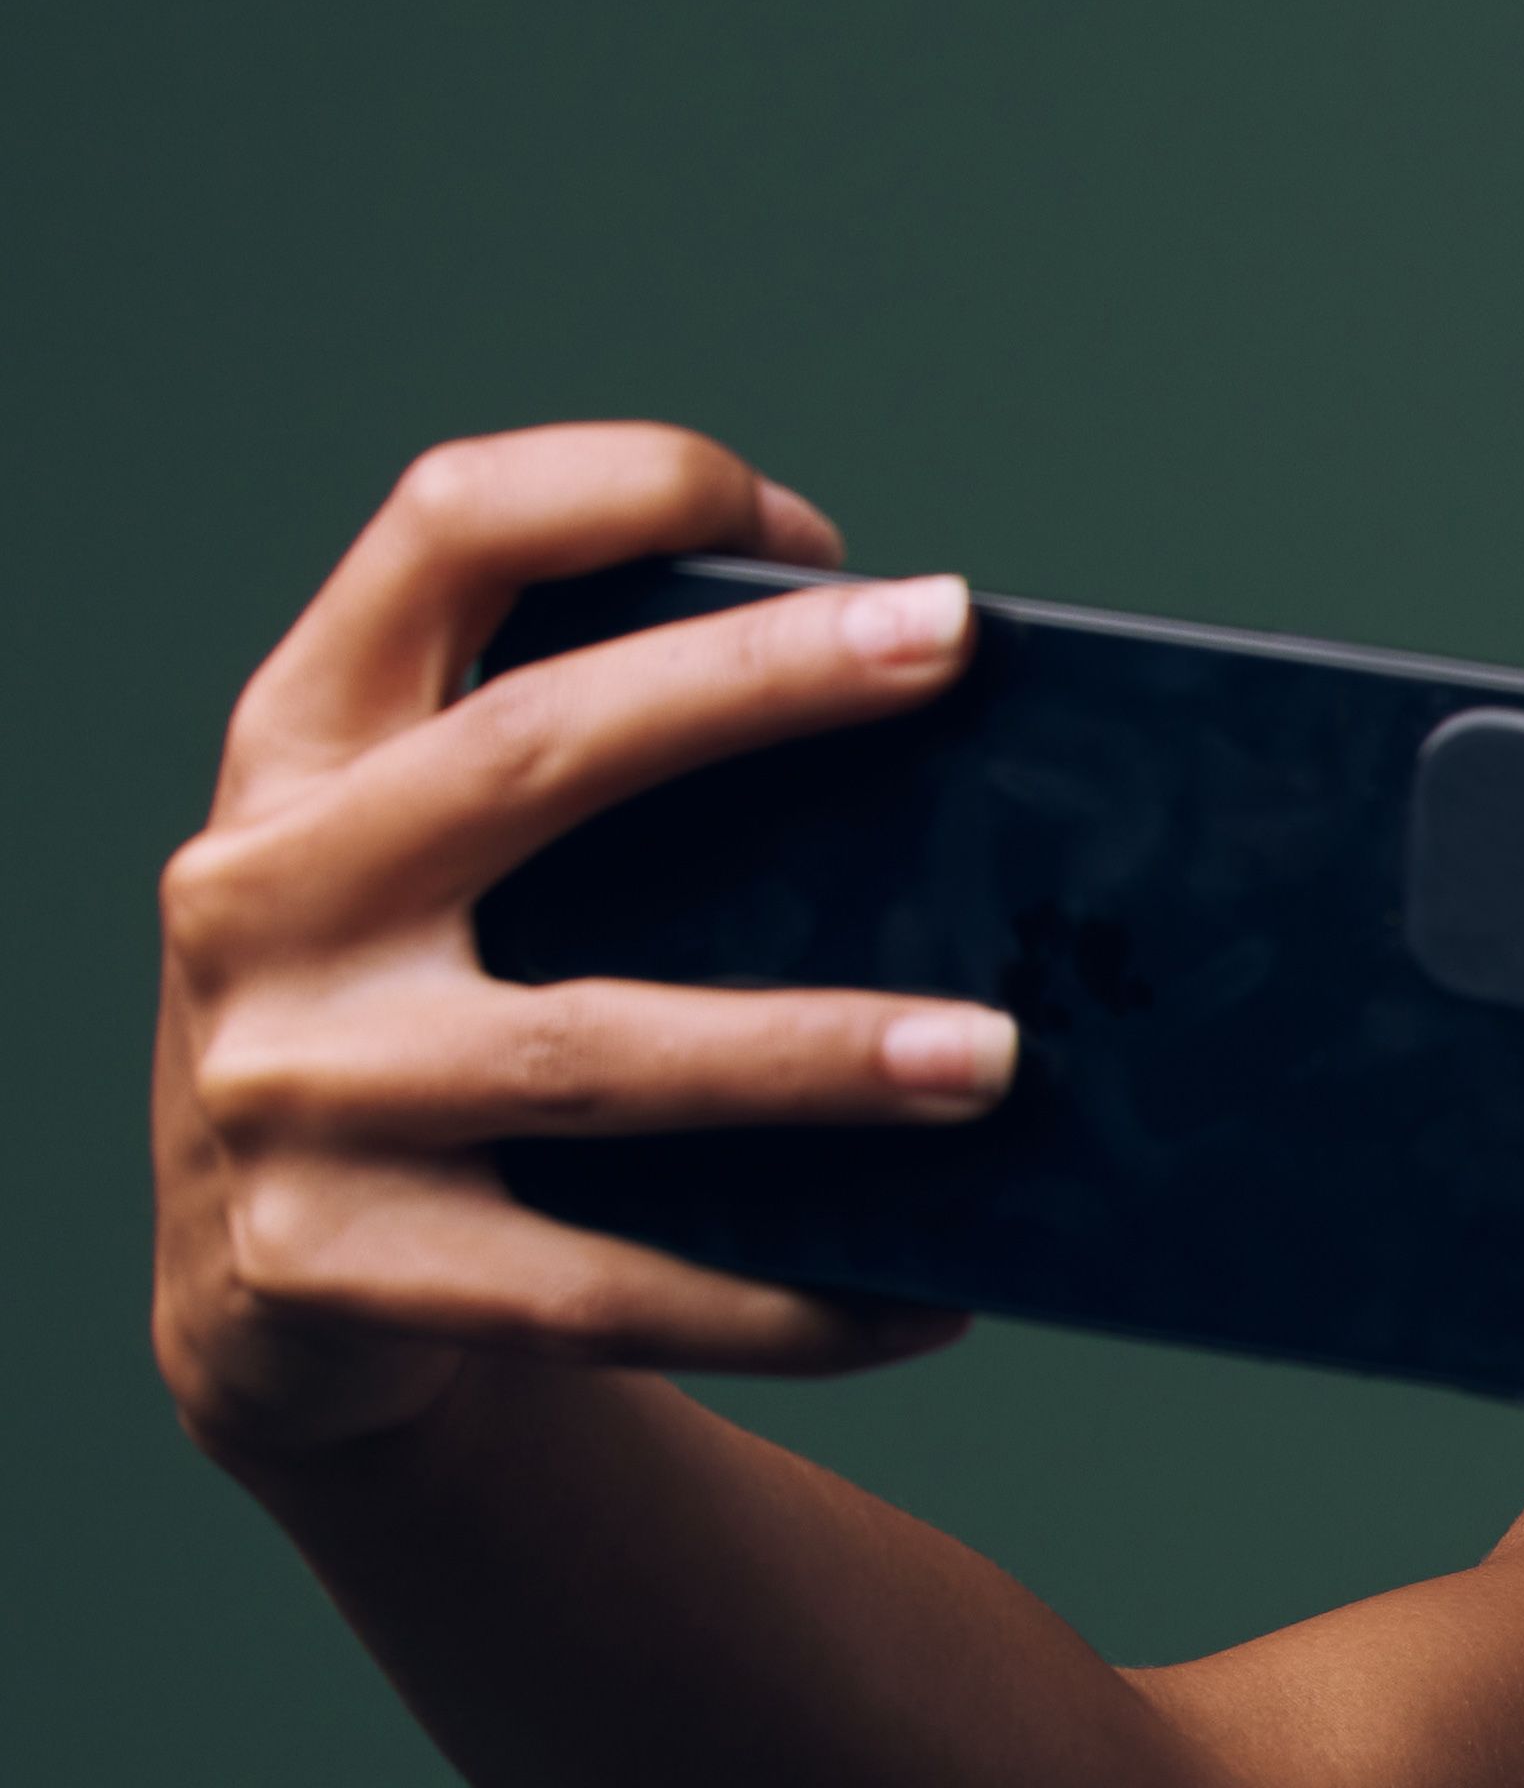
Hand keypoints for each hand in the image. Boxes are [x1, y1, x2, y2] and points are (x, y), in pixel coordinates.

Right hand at [151, 425, 1020, 1459]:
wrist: (263, 1287)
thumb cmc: (434, 1006)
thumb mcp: (446, 857)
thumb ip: (593, 770)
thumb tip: (908, 703)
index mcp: (301, 745)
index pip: (440, 532)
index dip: (620, 487)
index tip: (821, 530)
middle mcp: (265, 892)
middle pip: (532, 751)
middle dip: (755, 687)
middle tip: (948, 646)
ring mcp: (288, 1087)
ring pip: (589, 1056)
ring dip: (811, 1057)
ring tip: (996, 1054)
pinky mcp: (335, 1267)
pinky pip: (598, 1289)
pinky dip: (776, 1301)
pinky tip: (920, 1296)